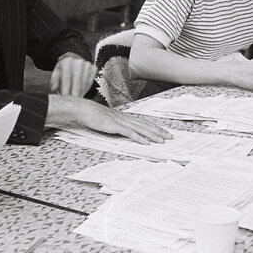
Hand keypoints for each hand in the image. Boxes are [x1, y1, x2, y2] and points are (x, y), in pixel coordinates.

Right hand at [49, 96, 171, 144]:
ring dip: (152, 135)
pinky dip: (139, 138)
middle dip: (158, 131)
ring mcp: (120, 122)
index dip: (154, 127)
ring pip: (141, 129)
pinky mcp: (114, 126)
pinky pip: (130, 133)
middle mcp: (125, 118)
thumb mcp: (106, 120)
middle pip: (145, 125)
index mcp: (123, 117)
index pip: (142, 122)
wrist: (82, 109)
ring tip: (162, 140)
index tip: (163, 131)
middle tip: (170, 136)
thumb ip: (114, 125)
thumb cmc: (92, 115)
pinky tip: (146, 142)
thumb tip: (121, 130)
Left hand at [51, 53, 96, 96]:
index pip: (66, 76)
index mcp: (67, 61)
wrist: (74, 60)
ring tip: (76, 97)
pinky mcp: (93, 68)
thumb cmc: (64, 69)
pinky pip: (91, 80)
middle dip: (75, 90)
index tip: (64, 95)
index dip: (65, 86)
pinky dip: (86, 88)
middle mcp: (78, 61)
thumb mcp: (56, 73)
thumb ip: (54, 81)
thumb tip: (54, 88)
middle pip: (77, 79)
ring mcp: (87, 64)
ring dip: (81, 90)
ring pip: (85, 81)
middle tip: (72, 99)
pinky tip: (81, 92)